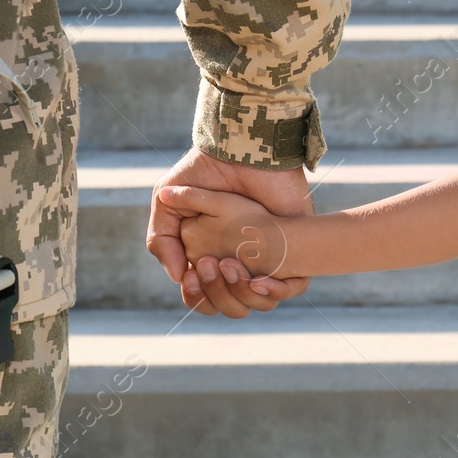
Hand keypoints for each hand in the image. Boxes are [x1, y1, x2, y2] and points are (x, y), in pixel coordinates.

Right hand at [147, 147, 311, 317]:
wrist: (243, 152)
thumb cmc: (206, 173)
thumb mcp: (168, 203)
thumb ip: (161, 239)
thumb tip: (177, 276)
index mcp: (210, 256)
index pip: (203, 297)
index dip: (195, 295)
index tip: (191, 276)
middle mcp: (240, 263)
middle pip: (228, 305)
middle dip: (217, 293)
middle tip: (212, 264)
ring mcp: (268, 259)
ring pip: (257, 303)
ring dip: (241, 293)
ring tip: (231, 264)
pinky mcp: (296, 250)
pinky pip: (292, 289)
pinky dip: (277, 291)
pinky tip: (260, 278)